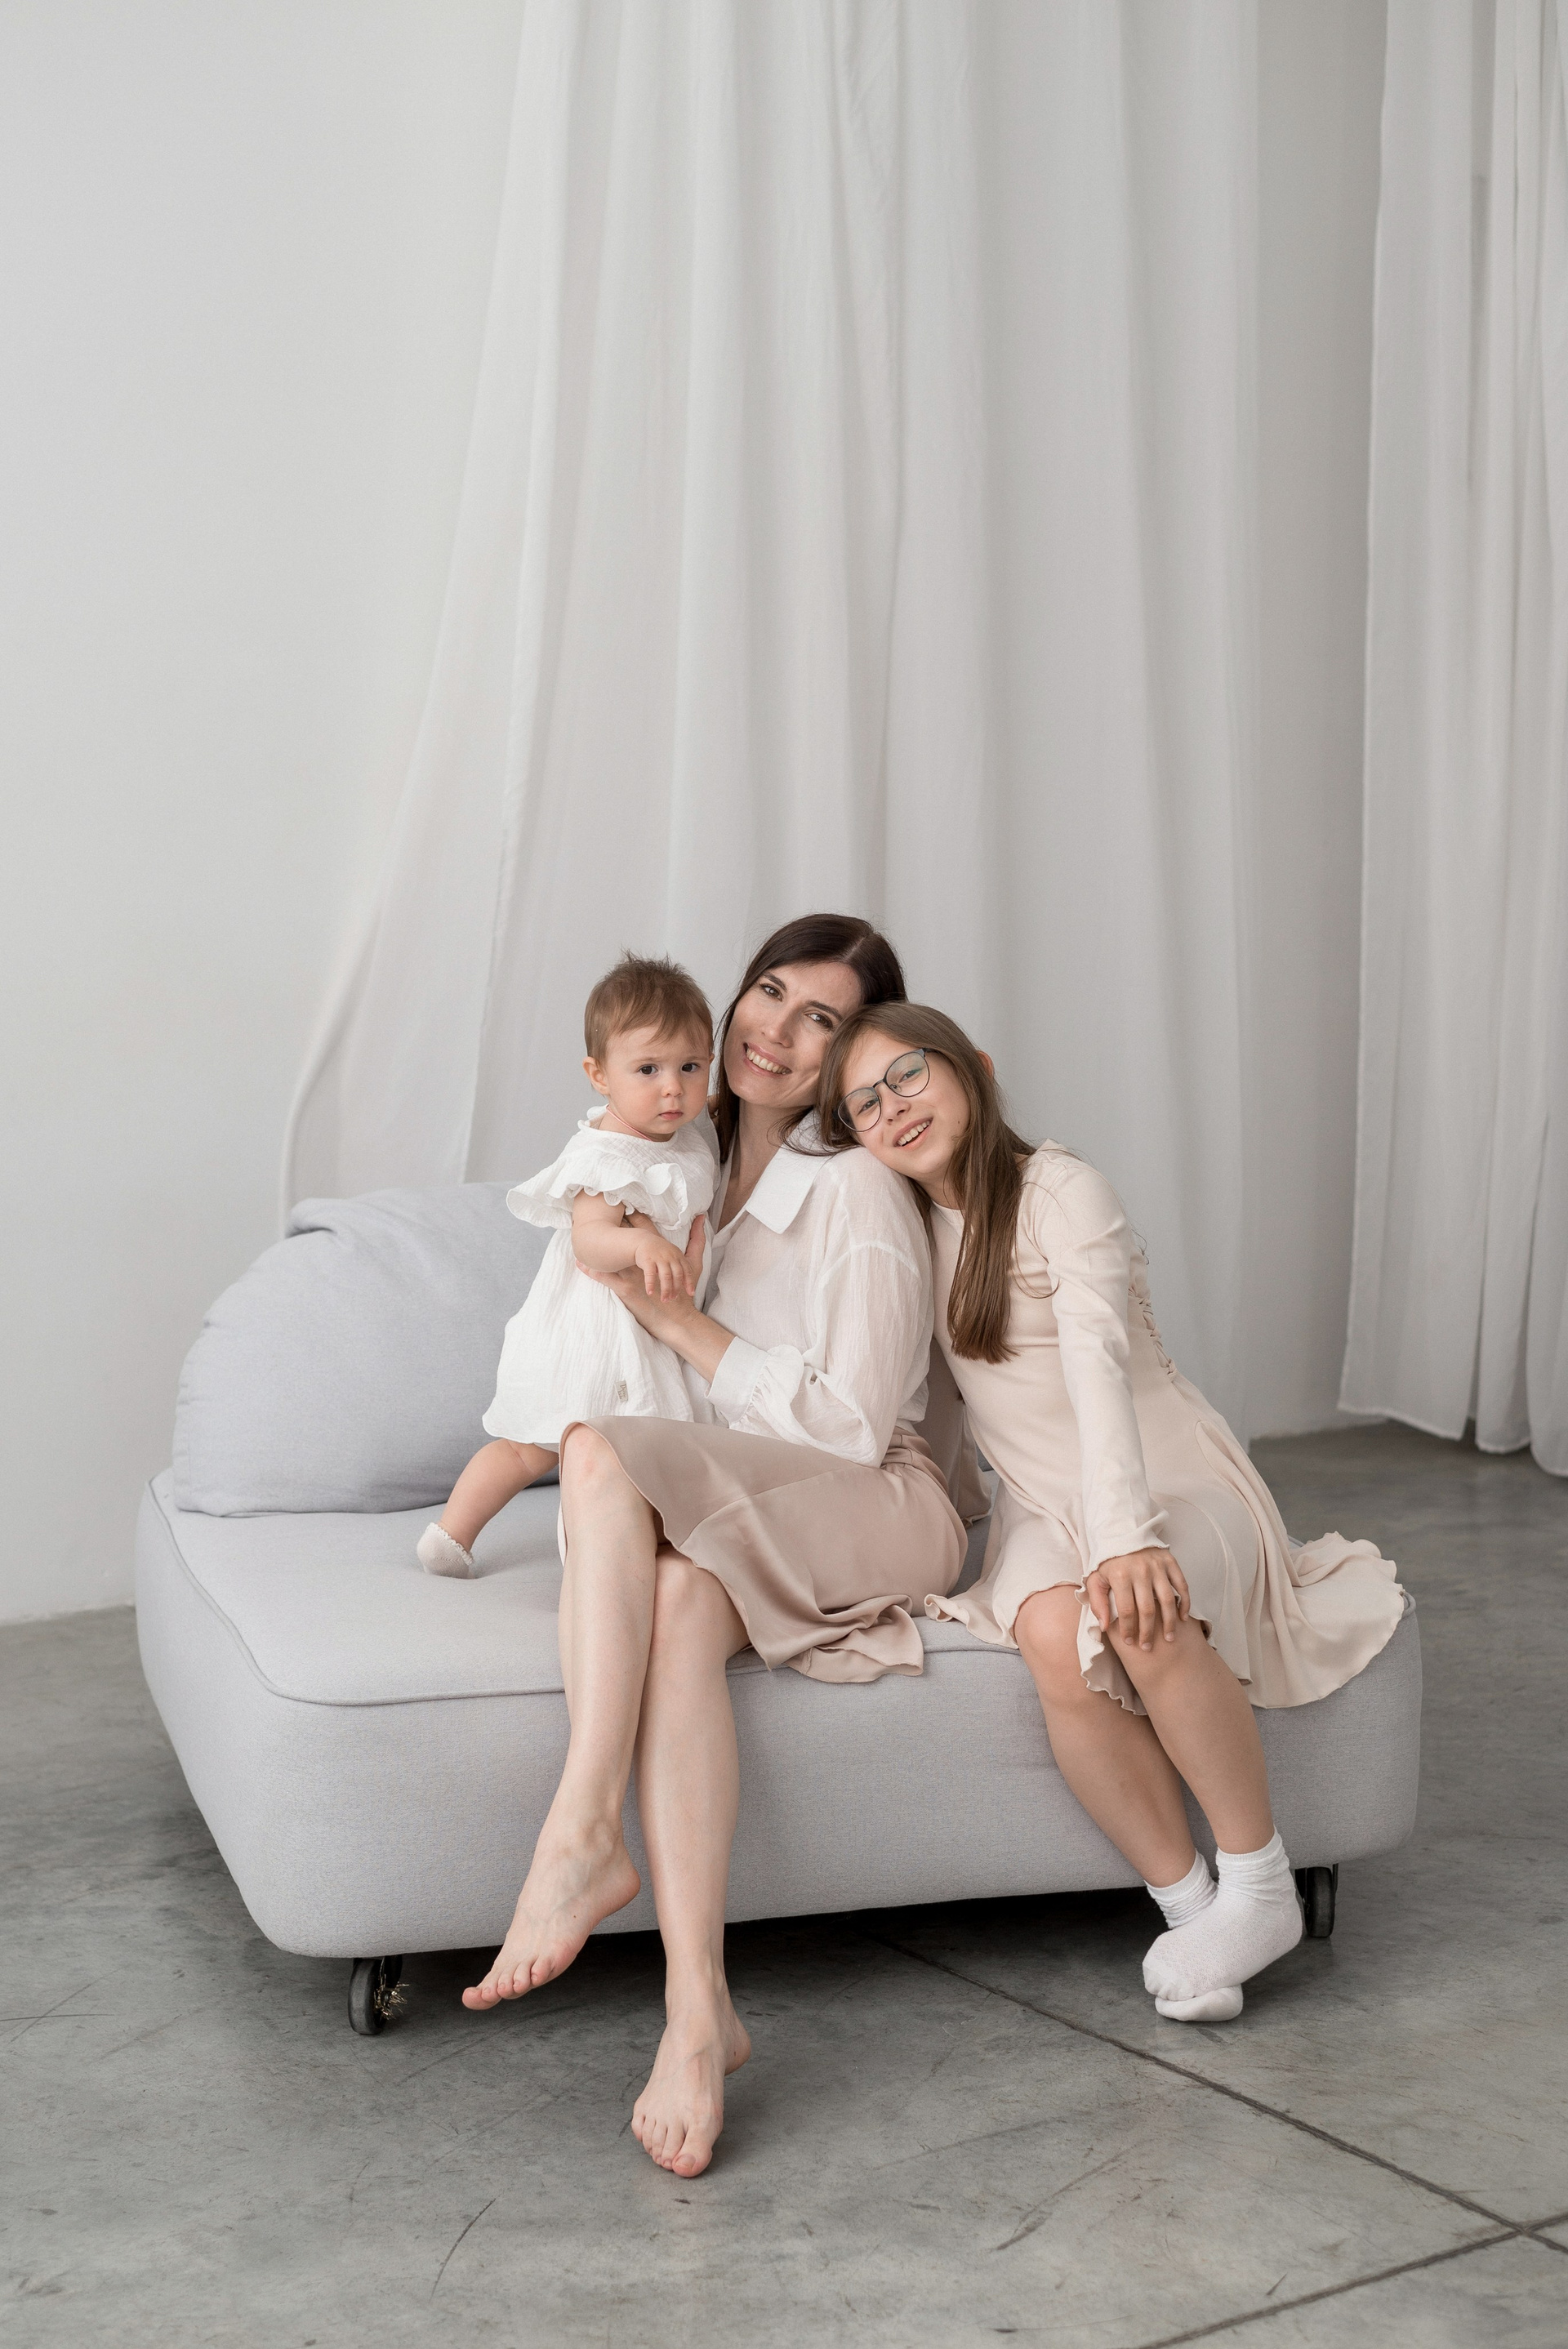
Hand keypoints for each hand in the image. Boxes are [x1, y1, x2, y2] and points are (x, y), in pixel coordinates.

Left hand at [579, 1216, 705, 1335]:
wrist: (679, 1319)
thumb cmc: (686, 1294)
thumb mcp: (694, 1264)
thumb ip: (697, 1240)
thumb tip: (701, 1218)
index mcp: (656, 1256)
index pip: (643, 1232)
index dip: (634, 1219)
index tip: (623, 1208)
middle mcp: (641, 1263)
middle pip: (622, 1242)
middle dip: (609, 1230)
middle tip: (595, 1217)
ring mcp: (632, 1275)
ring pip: (609, 1259)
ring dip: (595, 1251)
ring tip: (581, 1240)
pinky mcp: (625, 1289)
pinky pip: (605, 1278)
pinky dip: (592, 1271)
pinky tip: (581, 1264)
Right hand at [632, 1230, 692, 1302]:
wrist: (644, 1241)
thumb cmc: (661, 1252)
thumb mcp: (674, 1256)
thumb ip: (680, 1268)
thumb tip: (687, 1286)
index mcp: (679, 1256)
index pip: (686, 1271)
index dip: (689, 1282)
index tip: (691, 1293)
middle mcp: (671, 1256)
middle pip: (677, 1274)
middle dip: (676, 1288)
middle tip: (673, 1299)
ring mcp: (659, 1257)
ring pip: (665, 1276)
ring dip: (666, 1289)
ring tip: (664, 1300)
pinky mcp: (647, 1259)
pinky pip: (649, 1274)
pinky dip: (650, 1284)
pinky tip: (650, 1292)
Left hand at [1085, 1547, 1188, 1651]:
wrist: (1122, 1531)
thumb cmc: (1108, 1559)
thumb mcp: (1096, 1578)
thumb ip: (1098, 1602)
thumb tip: (1104, 1626)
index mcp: (1120, 1576)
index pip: (1126, 1610)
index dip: (1128, 1629)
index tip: (1129, 1642)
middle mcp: (1140, 1571)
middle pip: (1147, 1609)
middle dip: (1148, 1632)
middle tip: (1148, 1647)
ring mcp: (1157, 1566)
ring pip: (1167, 1600)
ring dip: (1169, 1622)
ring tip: (1169, 1638)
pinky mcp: (1169, 1561)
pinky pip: (1181, 1585)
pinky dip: (1185, 1602)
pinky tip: (1183, 1617)